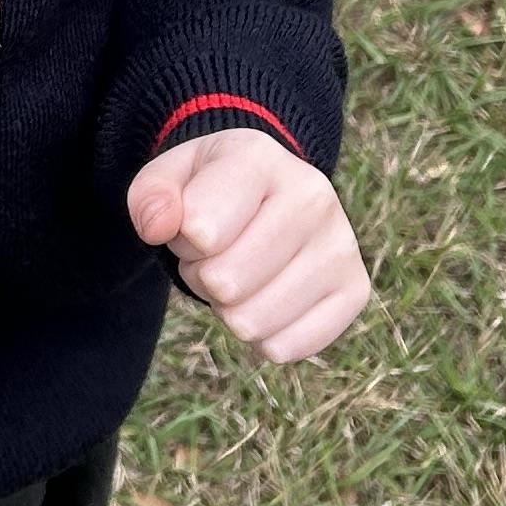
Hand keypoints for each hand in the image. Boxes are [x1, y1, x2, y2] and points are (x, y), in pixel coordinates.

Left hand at [127, 128, 367, 366]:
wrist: (266, 198)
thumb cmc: (210, 193)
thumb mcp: (170, 179)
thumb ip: (151, 197)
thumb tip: (159, 226)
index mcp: (260, 158)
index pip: (200, 229)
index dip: (183, 240)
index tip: (195, 222)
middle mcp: (313, 195)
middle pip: (226, 282)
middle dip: (204, 277)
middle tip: (217, 253)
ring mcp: (340, 244)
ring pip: (252, 321)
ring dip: (230, 309)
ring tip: (242, 271)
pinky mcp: (354, 290)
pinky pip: (285, 347)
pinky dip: (262, 338)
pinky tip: (269, 300)